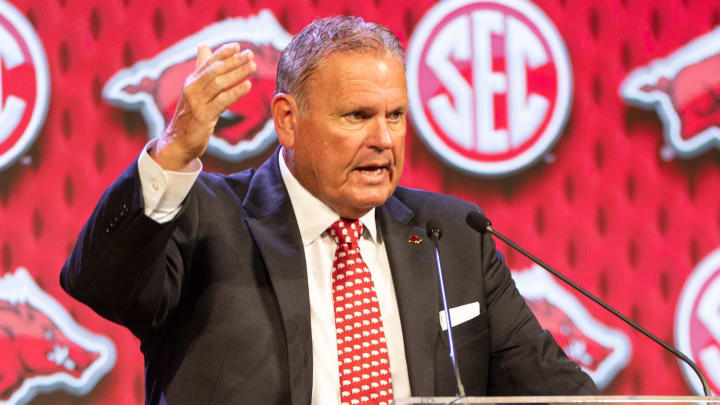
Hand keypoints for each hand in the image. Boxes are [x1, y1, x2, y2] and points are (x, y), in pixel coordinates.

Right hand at [152, 43, 256, 169]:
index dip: (223, 53)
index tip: (238, 46)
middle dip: (234, 61)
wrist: (178, 142)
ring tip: (253, 66)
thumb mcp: (195, 91)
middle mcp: (192, 88)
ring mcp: (196, 102)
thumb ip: (201, 70)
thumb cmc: (190, 116)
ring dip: (237, 73)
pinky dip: (235, 92)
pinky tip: (247, 85)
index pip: (208, 62)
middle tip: (250, 54)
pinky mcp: (203, 116)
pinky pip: (222, 101)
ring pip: (219, 83)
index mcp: (191, 81)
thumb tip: (203, 46)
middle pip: (215, 70)